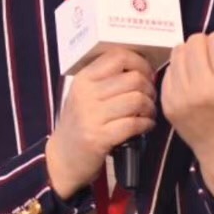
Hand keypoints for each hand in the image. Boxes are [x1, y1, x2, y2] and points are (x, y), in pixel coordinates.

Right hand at [45, 48, 156, 198]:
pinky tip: (145, 126)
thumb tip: (142, 66)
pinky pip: (134, 124)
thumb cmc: (80, 122)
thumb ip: (106, 78)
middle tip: (150, 97)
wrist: (64, 157)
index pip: (118, 56)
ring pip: (137, 100)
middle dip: (149, 88)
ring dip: (150, 107)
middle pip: (134, 79)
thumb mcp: (85, 94)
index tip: (146, 74)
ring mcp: (91, 116)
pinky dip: (146, 124)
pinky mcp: (99, 138)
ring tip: (148, 113)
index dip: (140, 62)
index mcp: (84, 79)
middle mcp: (86, 94)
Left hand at [161, 31, 213, 196]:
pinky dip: (178, 70)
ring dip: (190, 54)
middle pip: (195, 41)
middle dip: (205, 45)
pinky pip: (168, 71)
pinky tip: (190, 80)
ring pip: (178, 52)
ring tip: (200, 66)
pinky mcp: (168, 103)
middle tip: (212, 58)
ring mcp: (180, 97)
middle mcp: (201, 89)